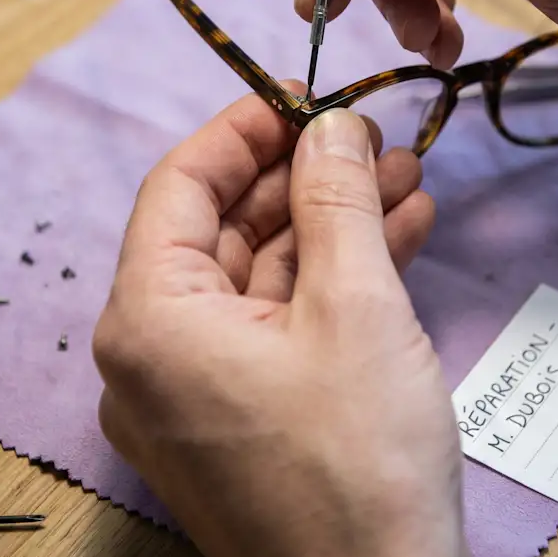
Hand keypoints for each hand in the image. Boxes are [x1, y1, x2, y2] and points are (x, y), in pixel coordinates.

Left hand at [93, 90, 475, 556]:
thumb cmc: (359, 457)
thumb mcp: (355, 303)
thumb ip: (336, 197)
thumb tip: (332, 124)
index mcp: (149, 319)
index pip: (181, 187)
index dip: (246, 131)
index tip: (307, 99)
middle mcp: (156, 353)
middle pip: (228, 230)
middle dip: (309, 180)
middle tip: (377, 140)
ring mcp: (199, 392)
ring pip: (265, 277)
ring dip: (336, 227)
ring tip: (408, 179)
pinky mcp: (245, 420)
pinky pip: (281, 326)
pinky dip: (337, 282)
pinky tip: (401, 236)